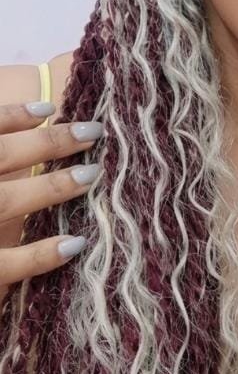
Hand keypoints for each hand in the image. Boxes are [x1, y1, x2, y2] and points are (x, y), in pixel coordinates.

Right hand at [0, 101, 102, 300]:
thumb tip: (29, 124)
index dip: (13, 115)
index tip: (49, 109)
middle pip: (0, 157)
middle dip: (48, 143)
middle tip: (93, 131)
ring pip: (6, 202)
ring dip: (51, 187)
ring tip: (92, 174)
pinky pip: (5, 264)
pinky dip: (40, 255)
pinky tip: (74, 243)